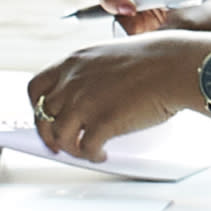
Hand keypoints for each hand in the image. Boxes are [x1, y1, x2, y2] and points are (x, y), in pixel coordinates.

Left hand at [25, 31, 209, 161]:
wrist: (174, 66)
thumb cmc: (154, 59)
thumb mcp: (109, 55)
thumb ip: (90, 72)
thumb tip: (87, 94)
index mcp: (73, 62)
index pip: (35, 87)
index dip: (36, 107)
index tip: (45, 118)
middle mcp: (73, 82)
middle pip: (43, 115)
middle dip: (49, 134)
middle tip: (58, 146)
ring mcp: (85, 103)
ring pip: (61, 136)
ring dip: (71, 148)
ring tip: (86, 151)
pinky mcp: (102, 123)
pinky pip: (85, 148)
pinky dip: (91, 155)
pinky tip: (102, 154)